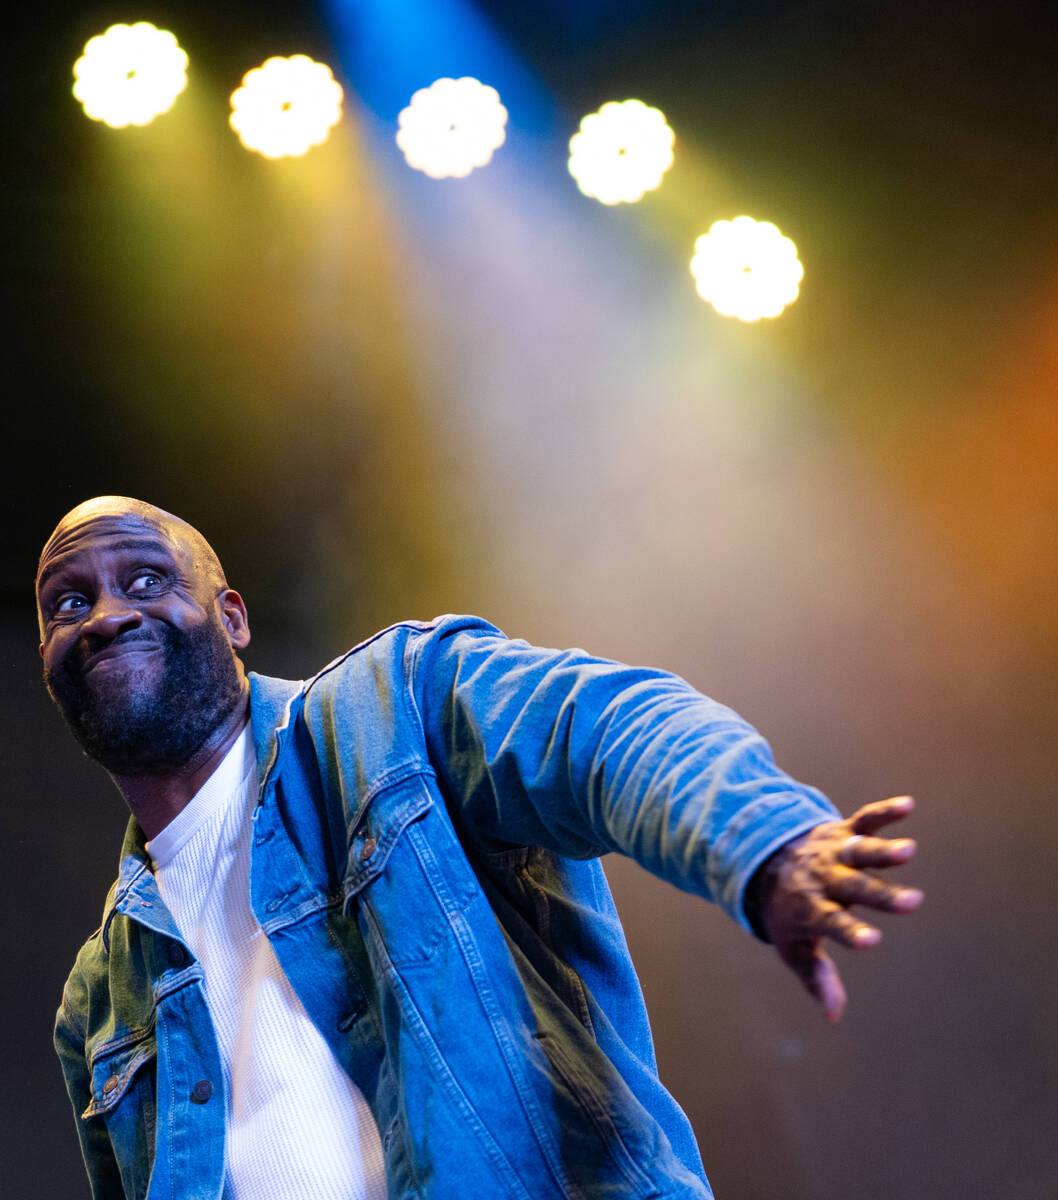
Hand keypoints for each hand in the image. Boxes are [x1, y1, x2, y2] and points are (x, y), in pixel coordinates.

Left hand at [745, 795, 922, 1023]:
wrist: (762, 859)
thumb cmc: (785, 913)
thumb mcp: (793, 948)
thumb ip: (816, 979)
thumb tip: (833, 1017)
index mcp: (811, 909)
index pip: (831, 924)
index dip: (850, 933)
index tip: (872, 942)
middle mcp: (823, 878)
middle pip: (854, 888)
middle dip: (881, 894)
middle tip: (913, 902)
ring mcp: (833, 852)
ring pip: (859, 851)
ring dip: (882, 850)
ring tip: (909, 850)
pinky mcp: (841, 831)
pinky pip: (863, 819)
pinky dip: (883, 812)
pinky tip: (907, 804)